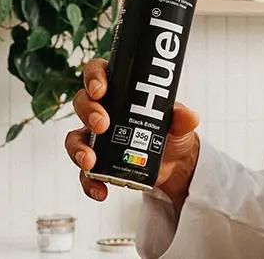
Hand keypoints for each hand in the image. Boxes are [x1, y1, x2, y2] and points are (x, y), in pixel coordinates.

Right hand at [65, 58, 201, 206]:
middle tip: (102, 125)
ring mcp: (96, 138)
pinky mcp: (98, 163)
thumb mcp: (179, 123)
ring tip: (90, 162)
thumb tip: (188, 116)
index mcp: (119, 90)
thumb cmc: (170, 131)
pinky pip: (84, 173)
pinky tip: (100, 191)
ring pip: (75, 138)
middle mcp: (102, 111)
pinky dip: (88, 182)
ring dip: (78, 150)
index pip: (98, 73)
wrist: (174, 163)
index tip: (100, 89)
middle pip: (82, 103)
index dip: (94, 77)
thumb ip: (182, 118)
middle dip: (88, 112)